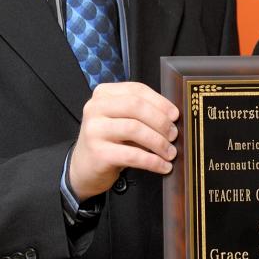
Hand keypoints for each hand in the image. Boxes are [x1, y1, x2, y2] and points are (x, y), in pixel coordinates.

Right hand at [68, 82, 177, 202]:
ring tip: (170, 153)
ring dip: (159, 142)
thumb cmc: (109, 142)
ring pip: (135, 129)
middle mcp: (95, 108)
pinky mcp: (98, 153)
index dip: (160, 102)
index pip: (136, 90)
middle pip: (136, 106)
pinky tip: (163, 166)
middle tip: (173, 135)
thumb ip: (140, 113)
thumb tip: (172, 117)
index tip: (175, 115)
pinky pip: (132, 155)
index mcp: (103, 94)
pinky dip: (152, 161)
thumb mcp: (120, 120)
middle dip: (160, 121)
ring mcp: (94, 130)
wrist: (83, 168)